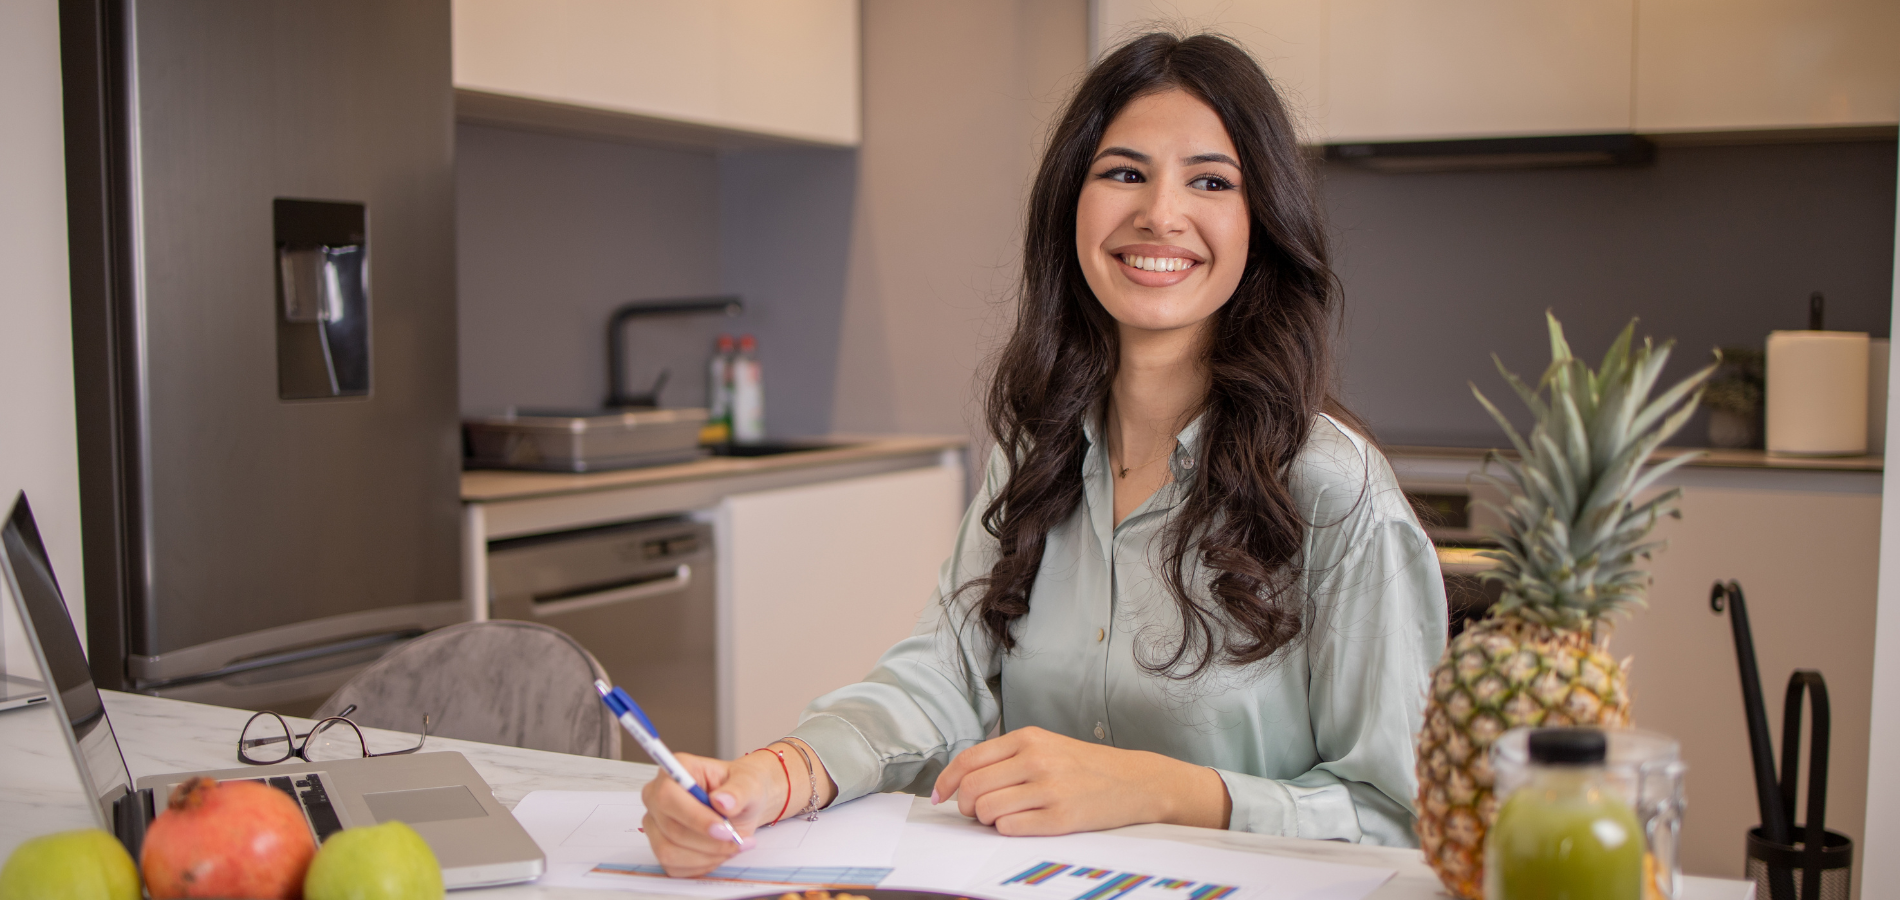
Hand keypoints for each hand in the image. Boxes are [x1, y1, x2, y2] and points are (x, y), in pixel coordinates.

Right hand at [641, 752, 775, 876]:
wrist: (741, 805)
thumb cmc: (740, 789)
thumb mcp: (749, 783)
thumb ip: (738, 791)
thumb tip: (722, 801)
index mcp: (675, 770)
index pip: (669, 796)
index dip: (695, 817)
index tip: (724, 830)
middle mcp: (657, 797)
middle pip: (671, 829)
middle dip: (709, 842)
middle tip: (737, 841)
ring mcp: (655, 824)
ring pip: (669, 852)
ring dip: (707, 856)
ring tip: (732, 846)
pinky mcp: (660, 846)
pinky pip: (674, 867)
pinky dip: (702, 865)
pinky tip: (719, 852)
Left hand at [929, 726, 1231, 834]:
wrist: (1135, 781)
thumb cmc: (1086, 766)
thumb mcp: (1046, 745)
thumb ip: (1008, 756)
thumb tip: (964, 778)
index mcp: (1028, 738)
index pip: (969, 759)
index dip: (947, 781)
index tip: (939, 796)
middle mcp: (1036, 760)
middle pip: (973, 787)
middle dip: (965, 805)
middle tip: (975, 812)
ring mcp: (1049, 789)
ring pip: (988, 810)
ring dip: (986, 820)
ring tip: (1001, 818)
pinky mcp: (1061, 818)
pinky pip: (1011, 828)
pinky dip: (1006, 830)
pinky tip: (1019, 824)